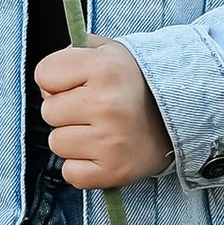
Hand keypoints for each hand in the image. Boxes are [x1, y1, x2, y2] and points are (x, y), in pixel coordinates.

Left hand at [34, 38, 171, 189]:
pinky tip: (102, 153)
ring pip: (57, 143)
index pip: (44, 74)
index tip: (79, 84)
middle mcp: (107, 104)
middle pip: (48, 111)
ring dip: (73, 139)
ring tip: (100, 131)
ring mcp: (111, 141)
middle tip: (94, 110)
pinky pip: (71, 173)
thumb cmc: (134, 83)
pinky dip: (81, 167)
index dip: (56, 80)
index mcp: (105, 68)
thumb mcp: (109, 51)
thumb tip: (47, 78)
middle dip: (65, 110)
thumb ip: (74, 51)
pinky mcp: (114, 171)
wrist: (179, 118)